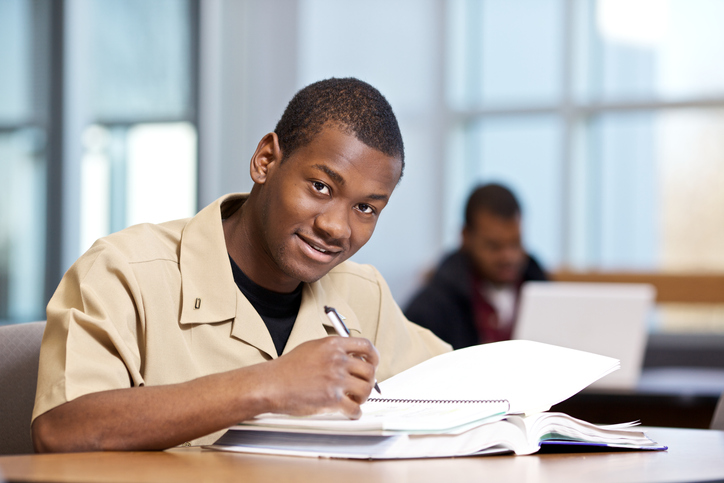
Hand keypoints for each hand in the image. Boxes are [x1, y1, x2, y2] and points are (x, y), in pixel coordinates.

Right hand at [261, 336, 379, 418]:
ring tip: (354, 399)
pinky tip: (349, 412)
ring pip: (365, 389)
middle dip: (369, 380)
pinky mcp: (331, 399)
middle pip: (369, 370)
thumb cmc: (287, 368)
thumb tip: (350, 356)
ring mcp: (335, 380)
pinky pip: (354, 408)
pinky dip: (355, 413)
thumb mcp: (312, 347)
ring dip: (363, 397)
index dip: (374, 356)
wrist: (272, 384)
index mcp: (333, 345)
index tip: (373, 363)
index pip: (365, 346)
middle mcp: (337, 360)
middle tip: (363, 385)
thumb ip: (333, 350)